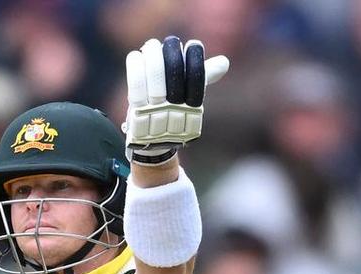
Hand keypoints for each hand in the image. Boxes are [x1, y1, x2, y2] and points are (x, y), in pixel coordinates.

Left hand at [123, 36, 229, 164]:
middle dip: (171, 51)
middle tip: (169, 42)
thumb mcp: (188, 99)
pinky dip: (136, 66)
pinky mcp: (136, 112)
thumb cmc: (171, 114)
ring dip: (152, 55)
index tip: (193, 44)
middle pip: (173, 73)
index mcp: (192, 108)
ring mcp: (154, 111)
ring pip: (154, 76)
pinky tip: (136, 55)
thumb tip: (224, 61)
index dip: (196, 59)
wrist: (151, 145)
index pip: (197, 79)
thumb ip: (203, 78)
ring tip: (151, 46)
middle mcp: (175, 111)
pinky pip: (135, 85)